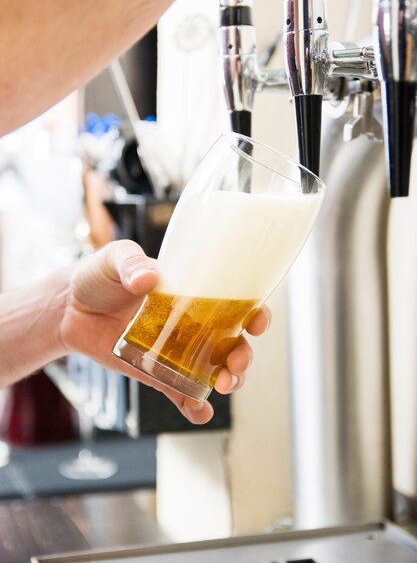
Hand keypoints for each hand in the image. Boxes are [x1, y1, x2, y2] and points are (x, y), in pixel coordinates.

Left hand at [60, 240, 270, 423]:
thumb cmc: (98, 276)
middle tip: (236, 364)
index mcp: (192, 292)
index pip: (235, 301)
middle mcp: (192, 322)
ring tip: (223, 387)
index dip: (255, 312)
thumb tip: (149, 279)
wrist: (68, 308)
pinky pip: (181, 392)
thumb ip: (130, 264)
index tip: (258, 322)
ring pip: (214, 369)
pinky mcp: (156, 372)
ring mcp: (176, 350)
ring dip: (228, 381)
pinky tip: (200, 413)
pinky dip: (195, 405)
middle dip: (243, 356)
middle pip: (233, 342)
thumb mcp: (114, 259)